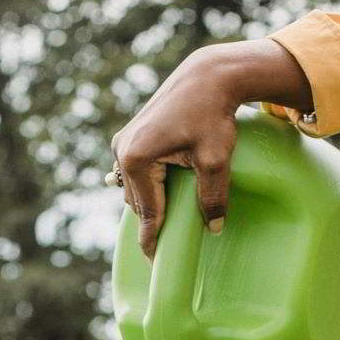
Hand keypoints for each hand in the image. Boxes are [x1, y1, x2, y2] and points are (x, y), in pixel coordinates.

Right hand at [111, 38, 312, 259]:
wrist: (206, 76)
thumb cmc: (212, 114)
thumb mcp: (216, 160)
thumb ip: (213, 197)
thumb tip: (214, 229)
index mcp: (137, 160)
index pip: (147, 212)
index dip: (152, 240)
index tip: (154, 264)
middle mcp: (122, 152)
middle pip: (138, 203)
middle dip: (153, 221)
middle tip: (167, 245)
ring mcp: (122, 143)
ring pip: (135, 189)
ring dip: (150, 203)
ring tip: (166, 221)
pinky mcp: (129, 137)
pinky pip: (135, 173)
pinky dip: (148, 186)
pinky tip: (162, 193)